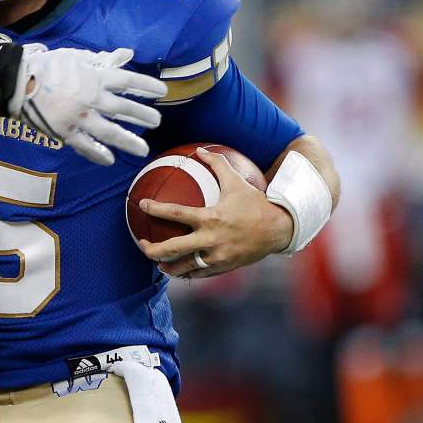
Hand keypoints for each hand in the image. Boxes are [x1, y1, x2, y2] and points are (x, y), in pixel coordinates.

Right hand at [13, 47, 165, 165]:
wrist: (17, 82)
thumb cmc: (47, 66)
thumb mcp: (75, 56)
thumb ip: (101, 59)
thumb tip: (126, 54)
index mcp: (94, 77)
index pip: (127, 81)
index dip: (146, 86)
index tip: (161, 92)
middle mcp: (91, 98)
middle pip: (123, 108)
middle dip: (143, 116)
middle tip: (157, 122)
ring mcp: (78, 117)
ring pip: (108, 132)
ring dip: (128, 141)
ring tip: (142, 149)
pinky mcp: (64, 131)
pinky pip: (84, 145)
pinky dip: (97, 153)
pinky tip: (109, 160)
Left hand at [137, 147, 295, 277]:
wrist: (280, 229)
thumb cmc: (256, 203)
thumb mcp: (236, 181)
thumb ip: (217, 164)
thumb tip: (200, 149)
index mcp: (211, 218)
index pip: (176, 213)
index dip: (156, 209)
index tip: (142, 205)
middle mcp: (211, 239)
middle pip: (173, 248)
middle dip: (152, 249)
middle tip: (142, 243)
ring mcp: (218, 256)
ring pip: (185, 266)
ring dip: (168, 266)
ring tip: (158, 263)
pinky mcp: (225, 267)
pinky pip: (201, 273)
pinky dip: (188, 272)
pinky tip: (179, 270)